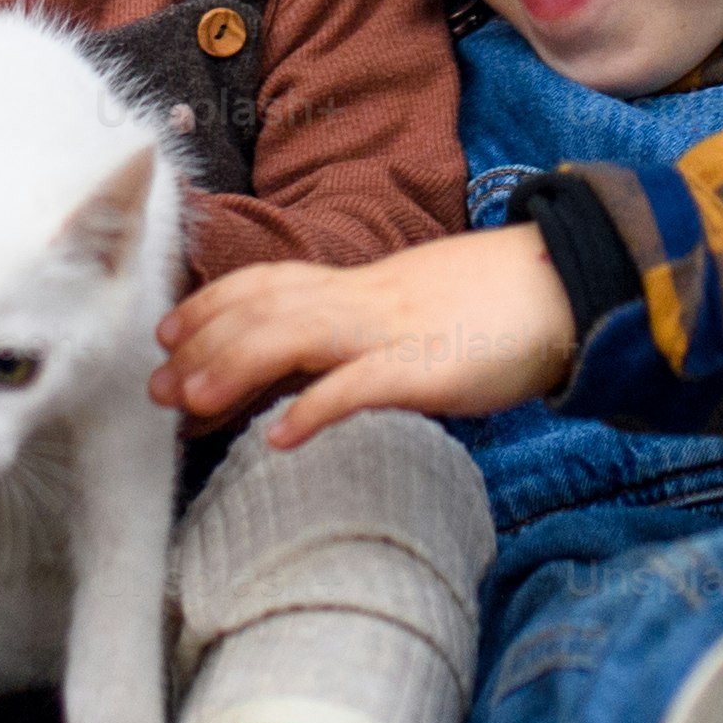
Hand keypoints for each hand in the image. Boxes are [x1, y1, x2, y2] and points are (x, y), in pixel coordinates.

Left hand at [151, 229, 576, 445]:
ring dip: (236, 368)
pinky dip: (319, 407)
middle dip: (204, 347)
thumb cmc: (488, 309)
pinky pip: (365, 385)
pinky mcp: (430, 368)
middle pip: (264, 311)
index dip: (211, 306)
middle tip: (156, 389)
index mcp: (358, 289)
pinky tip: (283, 437)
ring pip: (297, 337)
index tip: (166, 335)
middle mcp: (363, 302)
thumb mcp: (408, 312)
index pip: (267, 285)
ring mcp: (394, 332)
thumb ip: (357, 333)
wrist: (565, 287)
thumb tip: (308, 370)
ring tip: (191, 403)